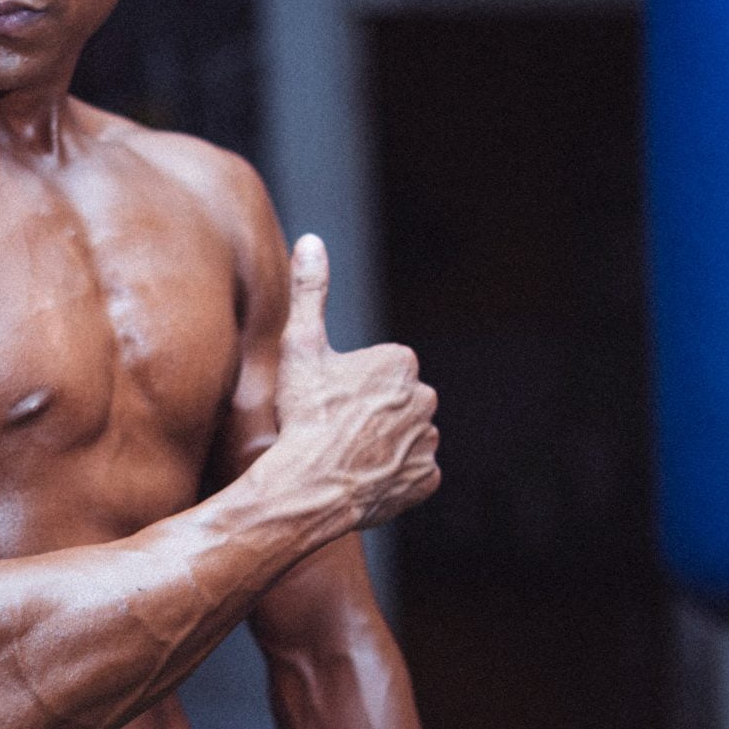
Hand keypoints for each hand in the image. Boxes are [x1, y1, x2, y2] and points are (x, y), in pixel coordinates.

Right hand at [274, 234, 440, 530]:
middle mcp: (426, 397)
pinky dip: (392, 475)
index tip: (326, 401)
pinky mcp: (428, 478)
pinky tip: (363, 475)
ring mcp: (429, 441)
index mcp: (400, 362)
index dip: (348, 385)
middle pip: (394, 401)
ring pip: (405, 435)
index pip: (377, 370)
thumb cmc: (303, 415)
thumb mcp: (300, 347)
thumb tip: (311, 241)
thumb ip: (310, 291)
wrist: (310, 486)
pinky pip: (412, 472)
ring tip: (346, 454)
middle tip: (333, 429)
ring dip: (383, 442)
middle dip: (370, 412)